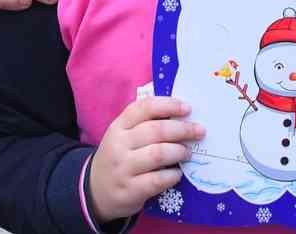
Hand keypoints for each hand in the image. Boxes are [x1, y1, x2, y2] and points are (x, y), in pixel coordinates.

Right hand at [86, 96, 202, 222]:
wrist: (96, 191)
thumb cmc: (119, 157)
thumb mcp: (123, 136)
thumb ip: (145, 123)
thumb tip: (181, 113)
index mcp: (119, 126)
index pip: (144, 108)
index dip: (168, 105)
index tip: (187, 108)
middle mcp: (119, 145)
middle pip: (156, 130)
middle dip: (182, 129)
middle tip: (199, 132)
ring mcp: (123, 168)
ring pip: (158, 154)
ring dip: (179, 151)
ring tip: (187, 153)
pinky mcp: (130, 190)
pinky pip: (157, 180)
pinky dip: (172, 175)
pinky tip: (177, 174)